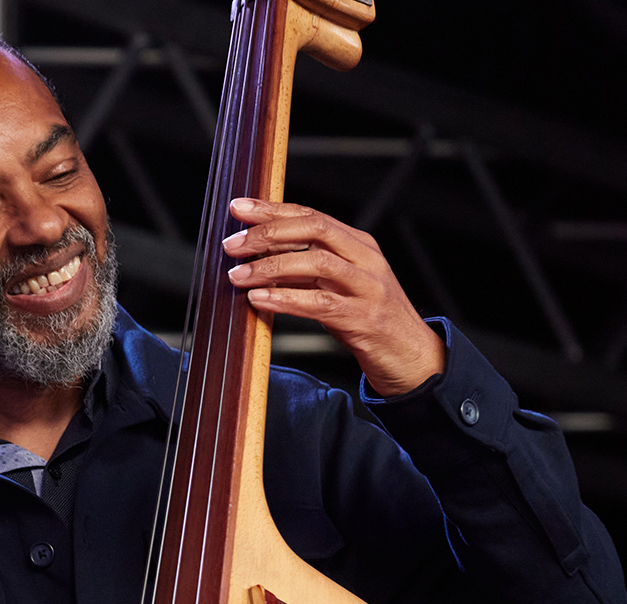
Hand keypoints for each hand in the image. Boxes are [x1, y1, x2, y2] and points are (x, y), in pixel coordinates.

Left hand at [223, 199, 444, 396]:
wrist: (411, 356)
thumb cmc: (369, 320)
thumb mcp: (339, 286)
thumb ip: (308, 269)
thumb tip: (260, 257)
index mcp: (358, 244)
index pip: (310, 216)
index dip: (272, 209)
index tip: (238, 208)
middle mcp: (365, 258)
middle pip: (314, 229)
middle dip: (267, 233)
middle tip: (232, 244)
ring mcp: (367, 287)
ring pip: (317, 263)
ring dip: (271, 267)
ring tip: (238, 275)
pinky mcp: (364, 318)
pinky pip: (320, 304)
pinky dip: (286, 299)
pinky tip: (260, 299)